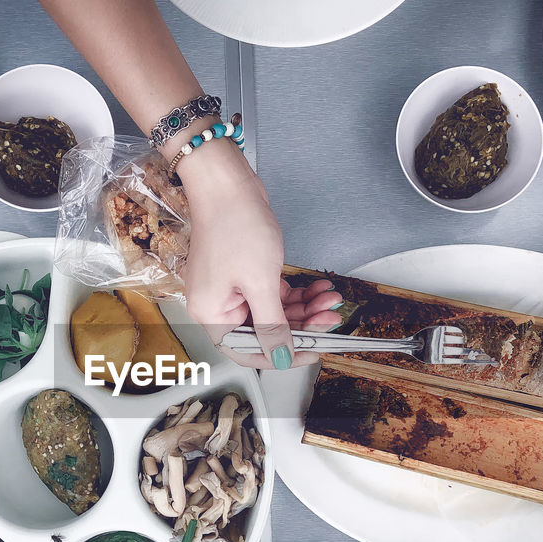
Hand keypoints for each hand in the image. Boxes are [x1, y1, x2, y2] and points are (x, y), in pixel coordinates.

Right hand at [177, 140, 340, 368]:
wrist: (227, 184)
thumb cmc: (234, 226)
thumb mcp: (260, 283)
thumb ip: (272, 325)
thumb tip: (280, 357)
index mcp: (212, 314)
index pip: (247, 352)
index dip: (280, 357)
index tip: (311, 353)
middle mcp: (219, 305)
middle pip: (265, 330)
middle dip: (301, 325)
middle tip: (330, 318)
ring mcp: (232, 288)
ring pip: (274, 311)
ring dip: (304, 307)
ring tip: (330, 298)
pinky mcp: (244, 273)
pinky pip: (273, 293)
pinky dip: (296, 292)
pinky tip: (318, 286)